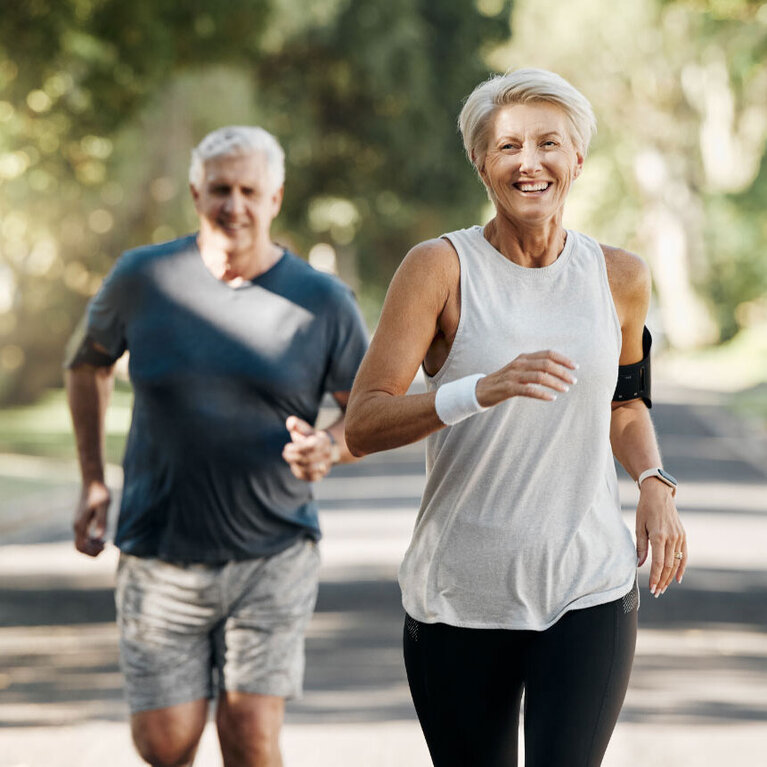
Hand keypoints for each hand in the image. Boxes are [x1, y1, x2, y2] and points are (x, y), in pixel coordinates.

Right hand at [73, 480, 110, 556]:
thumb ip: (102, 521)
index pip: (81, 547)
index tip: (105, 547)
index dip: (92, 552)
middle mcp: (76, 526)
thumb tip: (99, 538)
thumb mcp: (104, 506)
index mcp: (80, 524)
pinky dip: (91, 542)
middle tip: (106, 547)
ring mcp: (78, 524)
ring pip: (80, 544)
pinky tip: (102, 539)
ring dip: (92, 548)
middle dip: (92, 552)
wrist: (93, 482)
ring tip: (105, 544)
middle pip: (79, 548)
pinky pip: (83, 538)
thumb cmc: (100, 492)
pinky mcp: (81, 522)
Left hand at [282, 416, 334, 481]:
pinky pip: (310, 477)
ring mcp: (326, 465)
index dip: (298, 448)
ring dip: (296, 464)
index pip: (312, 446)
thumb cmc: (310, 438)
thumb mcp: (304, 429)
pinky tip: (295, 466)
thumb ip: (296, 424)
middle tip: (285, 453)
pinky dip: (300, 473)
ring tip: (290, 458)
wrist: (325, 449)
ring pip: (309, 469)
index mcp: (324, 441)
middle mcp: (327, 454)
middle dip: (294, 456)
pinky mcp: (321, 475)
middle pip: (309, 458)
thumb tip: (290, 422)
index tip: (287, 447)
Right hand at [476, 350, 576, 406]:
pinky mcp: (509, 388)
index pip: (548, 354)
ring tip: (565, 389)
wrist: (481, 390)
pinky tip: (552, 398)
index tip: (575, 367)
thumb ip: (535, 367)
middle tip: (573, 381)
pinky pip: (529, 390)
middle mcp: (519, 364)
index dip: (563, 359)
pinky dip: (542, 394)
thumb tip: (557, 369)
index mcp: (524, 357)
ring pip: (540, 377)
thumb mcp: (520, 369)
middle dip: (562, 372)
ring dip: (555, 383)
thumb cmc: (505, 381)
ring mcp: (513, 375)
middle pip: (546, 364)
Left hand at [635, 478, 686, 595]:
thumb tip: (639, 565)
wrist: (659, 494)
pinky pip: (684, 555)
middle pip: (668, 566)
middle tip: (657, 592)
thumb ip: (640, 546)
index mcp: (658, 535)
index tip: (652, 588)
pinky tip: (677, 578)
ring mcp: (679, 537)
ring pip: (676, 563)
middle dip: (662, 581)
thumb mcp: (638, 526)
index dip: (655, 577)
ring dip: (670, 577)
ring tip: (663, 587)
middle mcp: (671, 538)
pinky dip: (681, 568)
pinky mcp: (683, 536)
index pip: (658, 563)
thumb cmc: (645, 509)